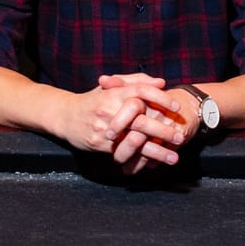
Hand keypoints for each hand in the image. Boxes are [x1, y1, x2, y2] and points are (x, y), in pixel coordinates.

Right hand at [51, 76, 181, 172]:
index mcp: (114, 93)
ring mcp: (105, 129)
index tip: (176, 107)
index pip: (141, 92)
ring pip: (135, 141)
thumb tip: (161, 82)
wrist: (65, 116)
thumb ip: (136, 81)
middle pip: (141, 120)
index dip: (160, 98)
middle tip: (180, 136)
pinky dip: (140, 159)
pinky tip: (154, 164)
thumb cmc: (93, 100)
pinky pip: (123, 153)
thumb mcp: (111, 86)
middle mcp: (110, 110)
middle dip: (163, 130)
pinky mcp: (100, 145)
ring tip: (174, 157)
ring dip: (156, 151)